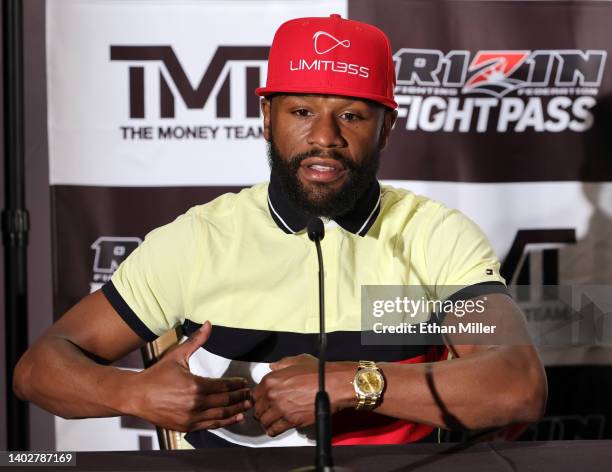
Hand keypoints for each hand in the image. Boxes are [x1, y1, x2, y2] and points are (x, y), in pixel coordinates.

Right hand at [126, 321, 250, 431]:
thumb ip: (196, 341)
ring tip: (246, 407)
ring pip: (221, 415)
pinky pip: (210, 425)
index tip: (244, 383)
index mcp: (196, 385)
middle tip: (250, 395)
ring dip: (236, 411)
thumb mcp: (177, 355)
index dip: (237, 385)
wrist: (136, 396)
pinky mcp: (186, 427)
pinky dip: (224, 422)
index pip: (224, 386)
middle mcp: (195, 403)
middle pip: (226, 401)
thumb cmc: (156, 375)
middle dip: (240, 398)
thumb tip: (208, 324)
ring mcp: (191, 417)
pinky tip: (234, 418)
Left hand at [252, 354, 354, 436]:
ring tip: (272, 421)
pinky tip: (277, 428)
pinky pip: (274, 430)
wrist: (332, 385)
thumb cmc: (317, 371)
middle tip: (268, 413)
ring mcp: (280, 409)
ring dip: (267, 422)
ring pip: (264, 421)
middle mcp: (272, 395)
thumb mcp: (297, 361)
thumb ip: (282, 364)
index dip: (260, 399)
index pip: (255, 394)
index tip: (264, 402)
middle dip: (262, 411)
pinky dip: (274, 431)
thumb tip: (273, 367)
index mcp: (271, 379)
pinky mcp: (290, 421)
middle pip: (257, 409)